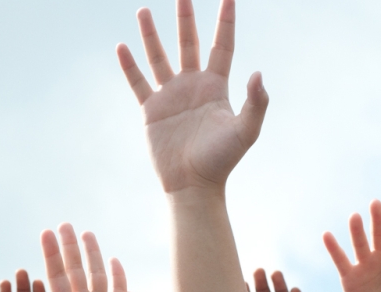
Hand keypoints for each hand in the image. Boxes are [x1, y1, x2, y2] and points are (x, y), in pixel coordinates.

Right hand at [116, 0, 268, 192]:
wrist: (193, 185)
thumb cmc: (222, 161)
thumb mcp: (246, 131)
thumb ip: (256, 102)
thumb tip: (258, 73)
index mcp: (216, 86)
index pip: (223, 45)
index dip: (226, 20)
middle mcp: (192, 86)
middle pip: (188, 43)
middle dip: (185, 18)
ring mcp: (169, 96)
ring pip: (159, 57)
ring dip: (151, 35)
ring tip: (144, 10)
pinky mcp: (150, 110)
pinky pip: (137, 82)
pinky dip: (129, 66)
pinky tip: (121, 47)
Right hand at [324, 200, 380, 291]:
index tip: (379, 208)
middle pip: (379, 235)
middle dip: (378, 220)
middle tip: (376, 202)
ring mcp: (365, 267)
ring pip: (360, 245)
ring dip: (356, 231)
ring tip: (354, 216)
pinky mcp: (349, 277)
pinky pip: (340, 260)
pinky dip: (333, 248)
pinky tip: (327, 235)